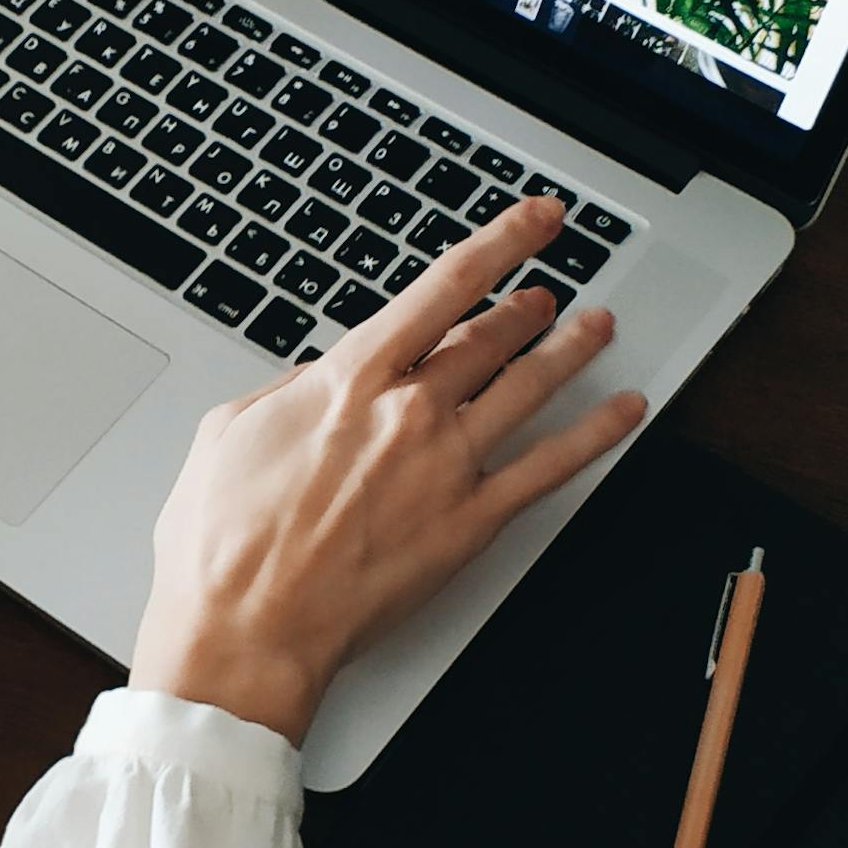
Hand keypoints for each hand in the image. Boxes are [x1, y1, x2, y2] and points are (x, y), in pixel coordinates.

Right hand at [130, 197, 644, 744]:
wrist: (246, 627)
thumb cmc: (224, 542)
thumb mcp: (229, 429)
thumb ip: (287, 389)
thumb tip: (318, 376)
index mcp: (350, 379)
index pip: (445, 286)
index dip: (501, 242)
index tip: (534, 220)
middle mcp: (410, 412)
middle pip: (492, 336)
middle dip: (527, 304)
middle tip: (548, 292)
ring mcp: (448, 467)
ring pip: (531, 388)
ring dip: (569, 350)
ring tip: (595, 327)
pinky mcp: (470, 525)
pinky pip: (552, 468)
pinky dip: (597, 435)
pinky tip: (623, 412)